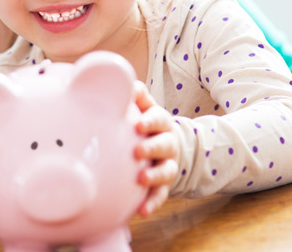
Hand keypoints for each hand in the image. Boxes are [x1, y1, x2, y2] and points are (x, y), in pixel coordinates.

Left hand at [133, 81, 178, 216]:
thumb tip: (122, 79)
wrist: (167, 147)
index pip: (158, 118)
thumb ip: (135, 96)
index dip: (150, 121)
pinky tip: (142, 211)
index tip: (138, 125)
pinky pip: (160, 195)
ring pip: (166, 171)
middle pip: (165, 144)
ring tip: (141, 179)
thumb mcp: (143, 107)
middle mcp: (168, 143)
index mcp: (160, 122)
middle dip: (153, 147)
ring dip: (154, 176)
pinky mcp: (165, 185)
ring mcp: (168, 164)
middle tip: (138, 152)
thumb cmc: (146, 124)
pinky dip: (152, 202)